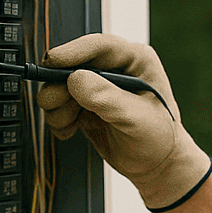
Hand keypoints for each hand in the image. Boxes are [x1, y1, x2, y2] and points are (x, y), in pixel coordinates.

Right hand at [35, 33, 209, 209]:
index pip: (99, 47)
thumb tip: (75, 80)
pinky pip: (58, 106)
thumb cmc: (160, 139)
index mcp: (135, 60)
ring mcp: (97, 87)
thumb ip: (107, 98)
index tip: (51, 62)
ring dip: (58, 107)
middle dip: (60, 87)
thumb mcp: (136, 118)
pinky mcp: (85, 105)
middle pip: (71, 65)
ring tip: (70, 123)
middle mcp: (114, 69)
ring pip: (59, 86)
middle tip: (58, 106)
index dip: (72, 52)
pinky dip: (58, 120)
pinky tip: (71, 130)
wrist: (157, 165)